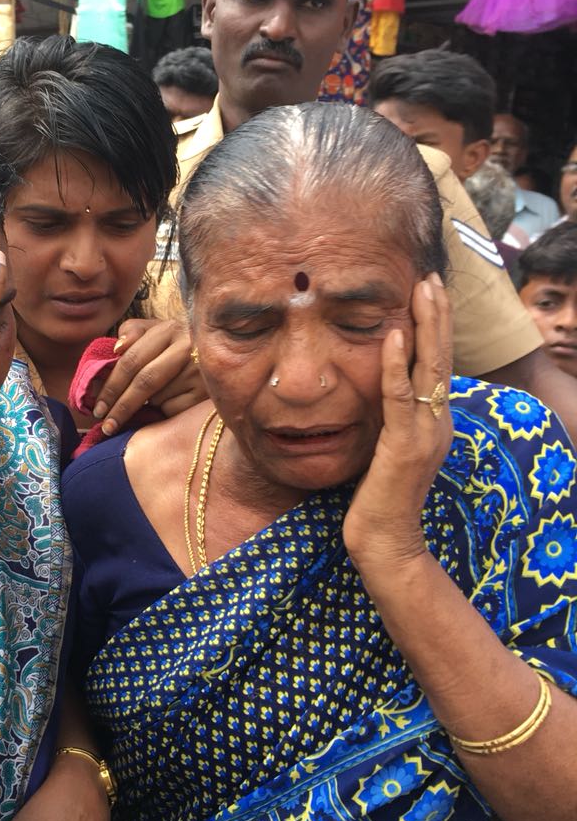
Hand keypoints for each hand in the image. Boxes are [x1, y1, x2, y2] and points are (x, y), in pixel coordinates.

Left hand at [92, 318, 205, 434]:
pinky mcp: (209, 391)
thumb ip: (134, 333)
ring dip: (148, 406)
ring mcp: (200, 369)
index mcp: (169, 329)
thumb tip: (117, 349)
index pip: (132, 360)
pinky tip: (173, 403)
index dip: (111, 386)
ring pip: (158, 398)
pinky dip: (166, 411)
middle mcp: (187, 346)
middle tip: (107, 425)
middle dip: (121, 406)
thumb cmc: (181, 344)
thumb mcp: (159, 331)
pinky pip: (175, 409)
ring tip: (154, 400)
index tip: (97, 407)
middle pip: (144, 382)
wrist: (228, 353)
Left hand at [343, 274, 452, 575]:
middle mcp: (436, 423)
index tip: (428, 292)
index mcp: (433, 422)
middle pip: (441, 358)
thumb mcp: (390, 450)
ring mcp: (424, 434)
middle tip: (432, 276)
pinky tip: (394, 336)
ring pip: (429, 369)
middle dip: (437, 314)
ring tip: (423, 288)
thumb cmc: (380, 501)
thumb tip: (384, 395)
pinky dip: (396, 365)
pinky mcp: (403, 446)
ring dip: (426, 326)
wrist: (386, 544)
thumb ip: (393, 422)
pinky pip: (399, 398)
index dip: (435, 328)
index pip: (437, 365)